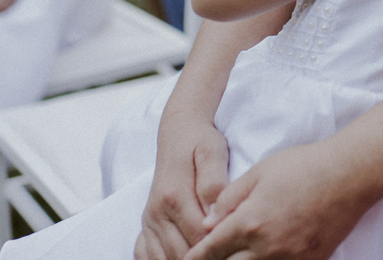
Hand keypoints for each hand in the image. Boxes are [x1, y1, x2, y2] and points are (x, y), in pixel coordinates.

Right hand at [134, 123, 229, 259]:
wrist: (178, 134)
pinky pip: (146, 256)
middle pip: (181, 254)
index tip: (236, 242)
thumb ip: (214, 181)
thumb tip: (215, 210)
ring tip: (211, 253)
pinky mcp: (146, 226)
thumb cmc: (200, 142)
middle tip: (228, 251)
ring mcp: (149, 221)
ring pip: (164, 259)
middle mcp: (156, 212)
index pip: (199, 237)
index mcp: (174, 196)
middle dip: (206, 257)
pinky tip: (185, 255)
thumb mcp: (212, 151)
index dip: (219, 244)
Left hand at [183, 141, 372, 259]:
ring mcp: (289, 259)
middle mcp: (267, 247)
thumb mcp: (259, 172)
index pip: (210, 250)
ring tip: (230, 258)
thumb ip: (229, 197)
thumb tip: (208, 221)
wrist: (349, 174)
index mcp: (249, 222)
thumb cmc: (303, 167)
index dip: (193, 258)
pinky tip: (260, 257)